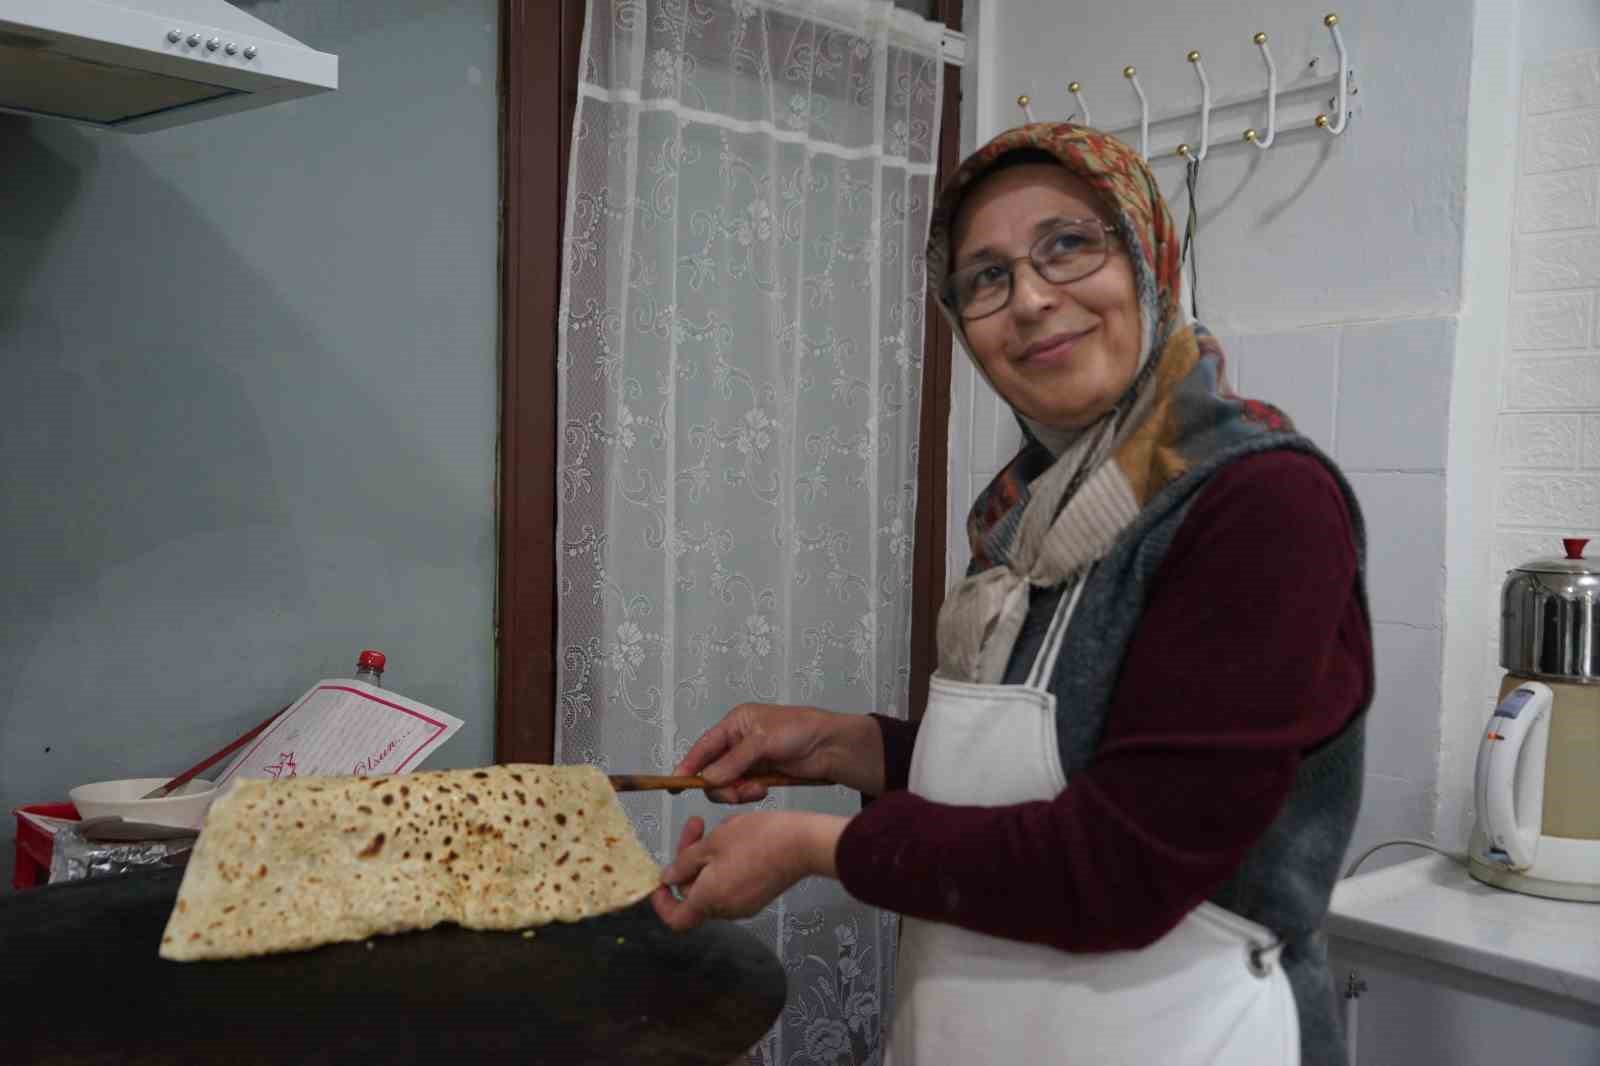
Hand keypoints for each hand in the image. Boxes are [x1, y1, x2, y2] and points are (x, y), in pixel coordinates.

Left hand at [650, 810, 845, 931]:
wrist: (804, 843)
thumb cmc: (758, 839)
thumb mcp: (713, 843)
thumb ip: (685, 863)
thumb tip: (669, 879)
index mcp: (709, 899)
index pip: (676, 919)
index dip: (663, 903)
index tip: (661, 882)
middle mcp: (726, 909)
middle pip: (694, 894)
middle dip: (689, 861)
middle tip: (696, 826)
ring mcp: (745, 904)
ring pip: (713, 886)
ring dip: (708, 859)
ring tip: (720, 829)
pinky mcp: (759, 895)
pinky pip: (731, 884)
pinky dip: (725, 865)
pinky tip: (737, 839)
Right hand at [675, 703, 883, 802]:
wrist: (831, 746)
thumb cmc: (799, 730)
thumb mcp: (763, 741)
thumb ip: (734, 762)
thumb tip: (709, 780)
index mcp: (735, 724)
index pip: (703, 747)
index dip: (688, 766)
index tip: (675, 784)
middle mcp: (738, 742)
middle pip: (713, 771)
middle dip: (722, 785)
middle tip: (739, 792)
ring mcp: (750, 761)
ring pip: (727, 784)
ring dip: (738, 791)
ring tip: (758, 789)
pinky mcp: (762, 776)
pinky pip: (743, 790)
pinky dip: (750, 793)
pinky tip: (765, 789)